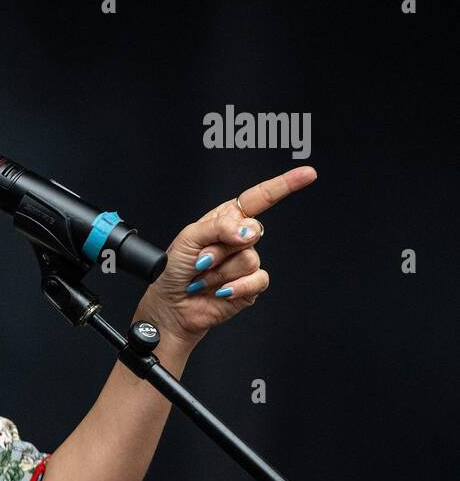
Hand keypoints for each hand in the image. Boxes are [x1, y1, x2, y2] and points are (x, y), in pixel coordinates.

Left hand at [135, 166, 318, 346]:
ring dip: (220, 271)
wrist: (172, 306)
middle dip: (220, 247)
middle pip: (252, 231)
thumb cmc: (174, 270)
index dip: (284, 185)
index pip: (258, 198)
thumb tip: (248, 231)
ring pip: (250, 258)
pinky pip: (257, 280)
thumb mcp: (188, 238)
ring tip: (204, 277)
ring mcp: (246, 262)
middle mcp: (239, 239)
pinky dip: (236, 287)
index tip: (307, 174)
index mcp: (225, 220)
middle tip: (200, 260)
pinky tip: (220, 291)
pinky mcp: (251, 285)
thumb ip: (219, 227)